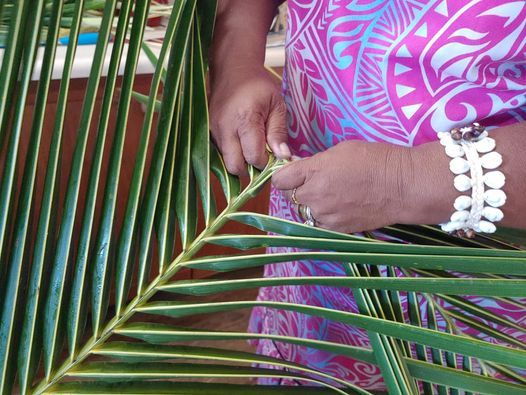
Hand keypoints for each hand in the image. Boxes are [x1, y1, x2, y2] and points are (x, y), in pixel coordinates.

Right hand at [210, 65, 289, 174]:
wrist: (232, 69)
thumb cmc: (258, 85)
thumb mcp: (276, 105)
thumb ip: (279, 132)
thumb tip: (283, 157)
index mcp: (245, 119)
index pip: (253, 157)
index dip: (265, 162)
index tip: (272, 154)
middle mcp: (225, 128)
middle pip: (234, 167)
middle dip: (249, 168)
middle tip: (261, 156)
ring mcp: (214, 131)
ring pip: (225, 162)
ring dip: (240, 161)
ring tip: (251, 146)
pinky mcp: (209, 131)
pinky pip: (220, 153)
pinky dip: (232, 153)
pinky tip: (241, 141)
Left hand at [272, 140, 452, 232]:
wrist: (403, 185)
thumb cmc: (375, 160)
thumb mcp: (340, 150)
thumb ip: (315, 162)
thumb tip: (301, 169)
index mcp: (313, 172)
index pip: (279, 179)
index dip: (284, 175)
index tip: (291, 173)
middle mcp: (314, 196)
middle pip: (291, 196)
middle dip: (300, 189)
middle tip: (318, 182)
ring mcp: (325, 215)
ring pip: (305, 212)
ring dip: (312, 205)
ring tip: (332, 195)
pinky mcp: (337, 229)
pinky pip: (320, 224)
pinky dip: (325, 217)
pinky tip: (340, 207)